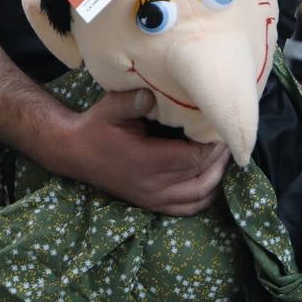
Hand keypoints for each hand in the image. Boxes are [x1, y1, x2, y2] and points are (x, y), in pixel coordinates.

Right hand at [42, 86, 230, 215]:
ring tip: (223, 157)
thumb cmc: (95, 127)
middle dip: (220, 160)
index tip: (221, 129)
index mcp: (145, 161)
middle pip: (202, 178)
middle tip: (228, 140)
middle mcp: (152, 185)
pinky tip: (211, 180)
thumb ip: (133, 101)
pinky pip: (187, 208)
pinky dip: (204, 197)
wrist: (74, 152)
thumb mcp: (111, 108)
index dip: (213, 146)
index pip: (193, 159)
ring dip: (216, 178)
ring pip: (198, 197)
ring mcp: (152, 198)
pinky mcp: (151, 204)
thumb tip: (153, 93)